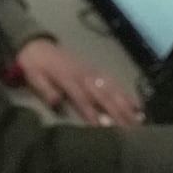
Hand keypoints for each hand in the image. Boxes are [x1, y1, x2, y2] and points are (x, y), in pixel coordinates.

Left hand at [14, 39, 141, 126]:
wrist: (36, 43)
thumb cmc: (34, 64)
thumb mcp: (33, 75)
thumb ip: (45, 89)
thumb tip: (56, 103)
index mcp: (67, 78)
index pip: (82, 98)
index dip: (92, 113)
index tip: (104, 129)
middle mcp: (83, 75)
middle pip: (102, 95)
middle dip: (118, 112)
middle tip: (131, 129)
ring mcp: (91, 72)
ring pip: (112, 89)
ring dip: (126, 105)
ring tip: (139, 120)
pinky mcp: (95, 71)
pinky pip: (113, 83)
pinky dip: (125, 94)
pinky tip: (136, 106)